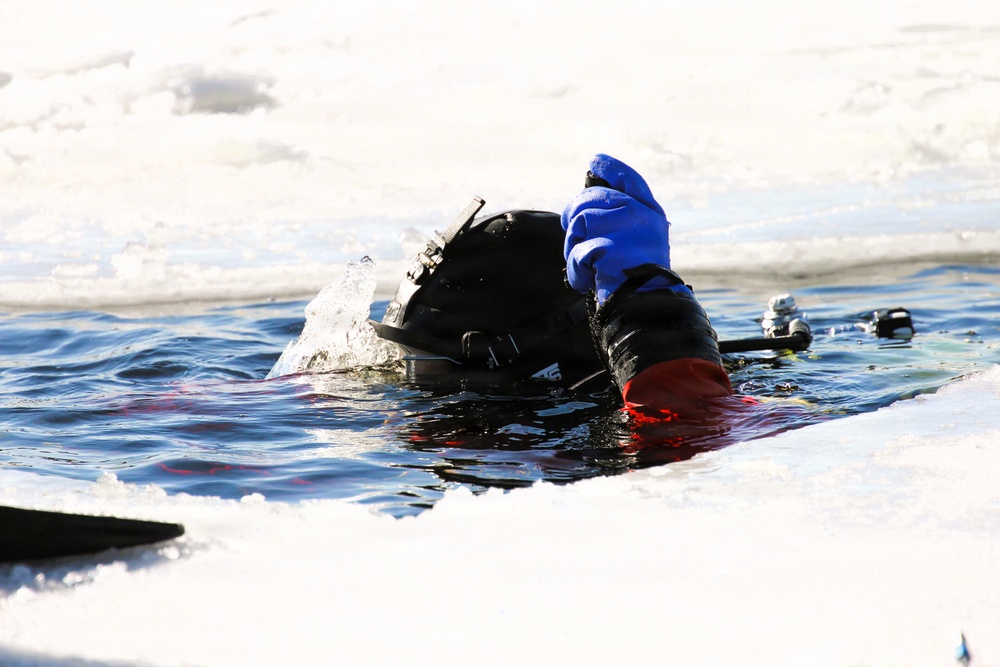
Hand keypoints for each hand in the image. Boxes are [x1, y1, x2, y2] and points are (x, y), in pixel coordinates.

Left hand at [561, 154, 678, 303]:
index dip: (609, 168)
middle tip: (579, 242)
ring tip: (591, 267)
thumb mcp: (639, 242)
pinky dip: (577, 271)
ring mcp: (625, 229)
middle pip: (588, 199)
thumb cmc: (638, 279)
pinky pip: (577, 252)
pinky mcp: (609, 248)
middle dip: (575, 220)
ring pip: (578, 223)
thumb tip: (581, 205)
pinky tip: (591, 280)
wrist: (648, 308)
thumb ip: (621, 219)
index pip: (627, 179)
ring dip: (574, 248)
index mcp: (649, 212)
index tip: (595, 162)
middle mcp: (639, 214)